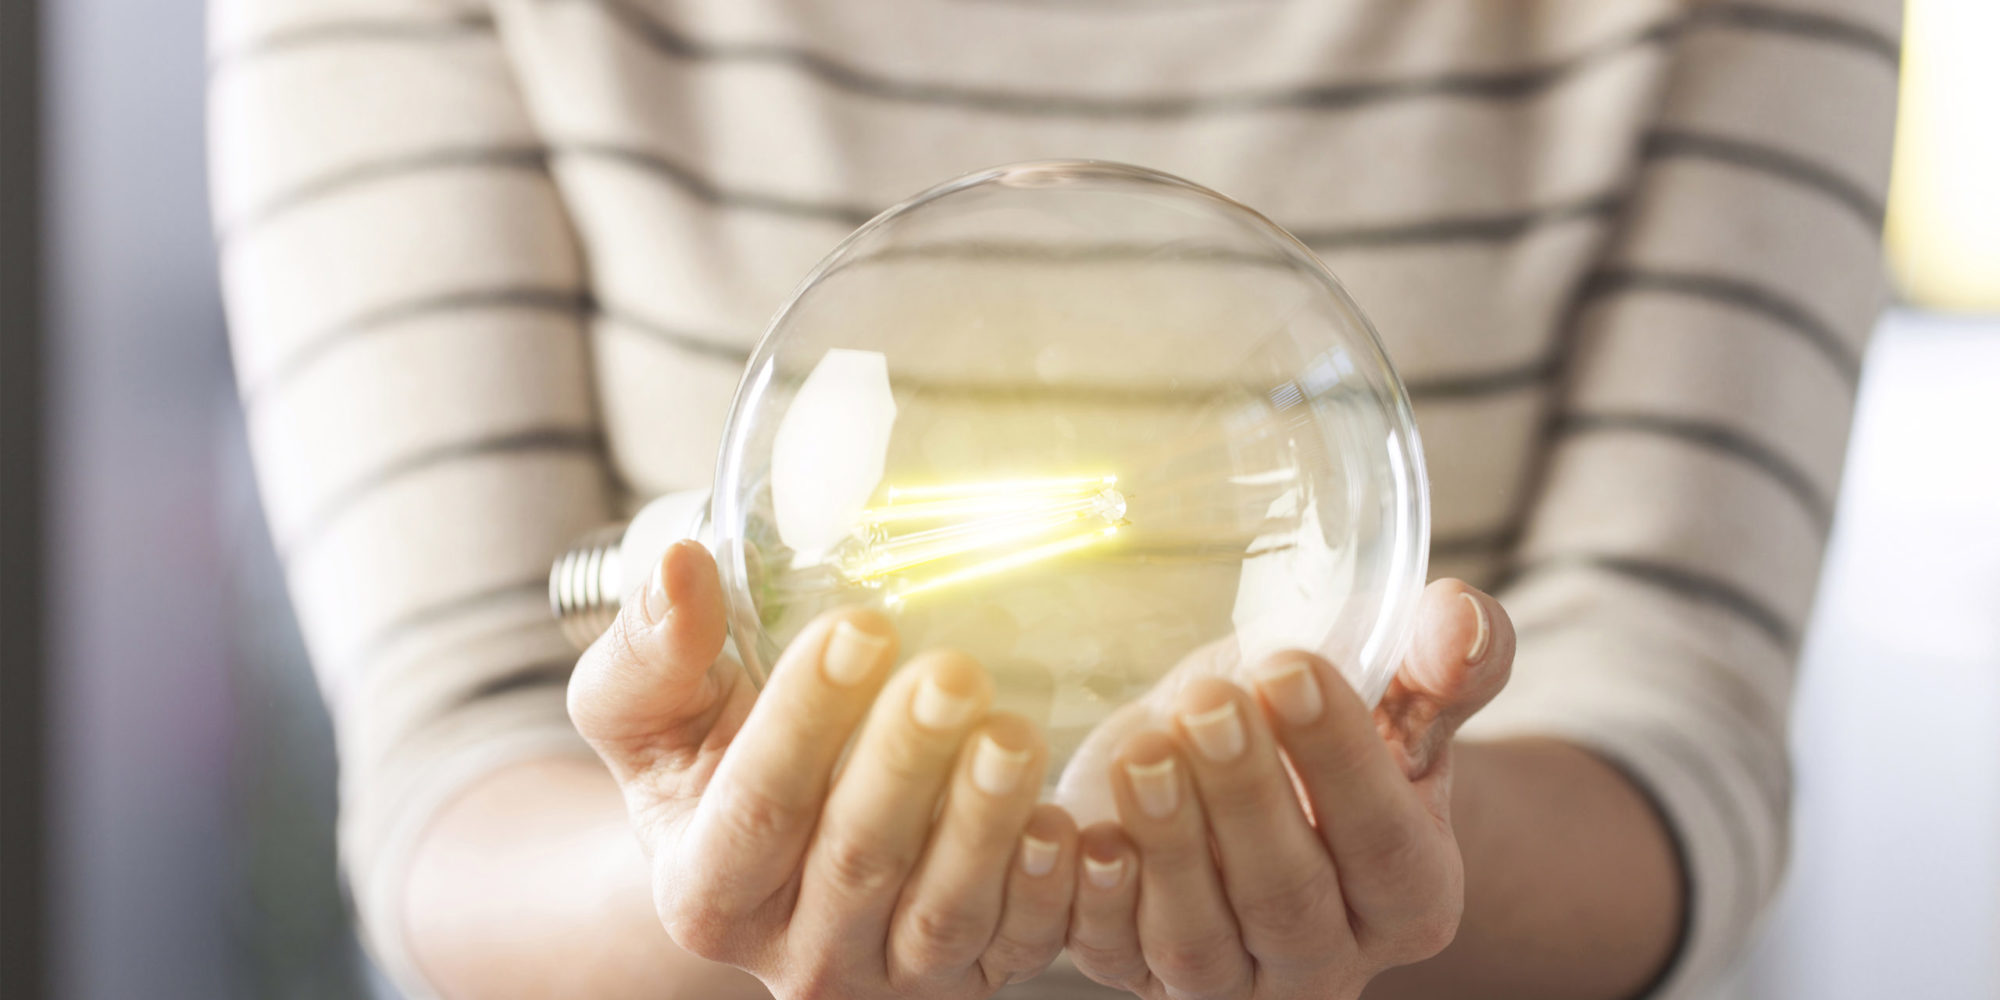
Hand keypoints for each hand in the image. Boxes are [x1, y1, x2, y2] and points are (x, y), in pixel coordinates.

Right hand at [567, 541, 1080, 997]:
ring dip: (983, 822)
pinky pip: (1018, 947)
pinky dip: (1045, 893)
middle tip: (953, 671)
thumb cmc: (706, 761)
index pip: (756, 808)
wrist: (764, 849)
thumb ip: (654, 648)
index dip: (806, 720)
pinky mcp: (971, 974)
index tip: (859, 627)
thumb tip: (677, 563)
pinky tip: (1062, 823)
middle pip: (857, 859)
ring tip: (1013, 733)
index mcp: (706, 889)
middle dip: (908, 761)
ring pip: (943, 911)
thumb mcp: (652, 712)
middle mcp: (794, 950)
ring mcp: (889, 972)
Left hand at [1065, 579, 1515, 998]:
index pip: (1385, 844)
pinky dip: (1086, 898)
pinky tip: (1073, 831)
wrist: (1230, 766)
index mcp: (1411, 896)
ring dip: (1168, 844)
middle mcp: (1327, 959)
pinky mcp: (1136, 971)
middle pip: (1288, 897)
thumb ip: (1437, 659)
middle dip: (1246, 795)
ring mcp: (1229, 979)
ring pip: (1198, 937)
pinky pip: (1110, 953)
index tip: (1289, 667)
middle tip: (1207, 702)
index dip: (1338, 758)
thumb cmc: (1318, 727)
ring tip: (1142, 750)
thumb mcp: (1389, 687)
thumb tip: (1463, 621)